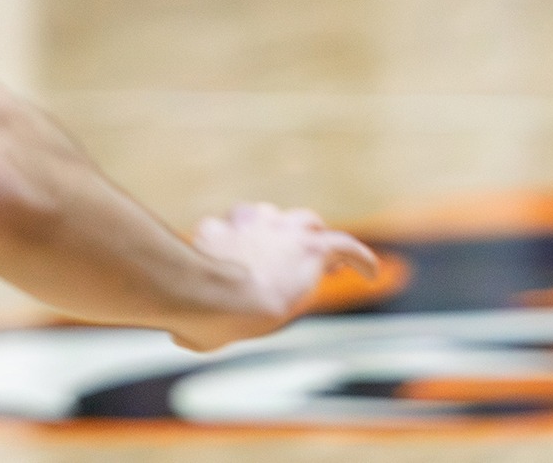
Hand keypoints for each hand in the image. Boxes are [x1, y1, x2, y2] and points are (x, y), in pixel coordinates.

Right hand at [178, 202, 377, 350]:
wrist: (217, 297)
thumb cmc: (193, 311)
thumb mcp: (183, 312)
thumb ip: (191, 315)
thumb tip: (183, 332)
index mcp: (214, 234)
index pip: (236, 228)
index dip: (248, 241)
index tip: (258, 254)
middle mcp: (248, 222)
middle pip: (271, 219)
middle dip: (280, 233)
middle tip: (292, 253)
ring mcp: (282, 230)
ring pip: (307, 225)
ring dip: (314, 240)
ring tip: (329, 260)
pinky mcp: (312, 246)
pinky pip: (344, 246)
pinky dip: (359, 258)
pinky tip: (369, 274)